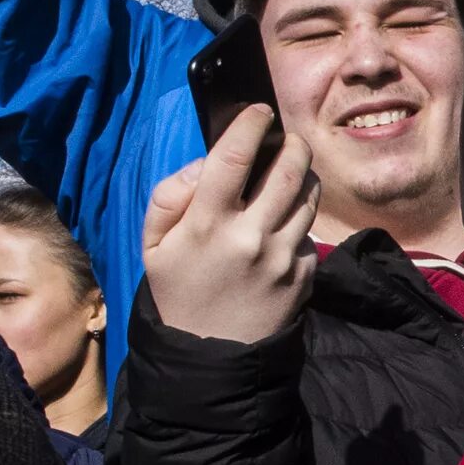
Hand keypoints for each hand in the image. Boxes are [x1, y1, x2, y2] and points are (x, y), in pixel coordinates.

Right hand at [139, 108, 320, 345]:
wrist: (210, 354)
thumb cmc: (178, 290)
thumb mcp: (154, 244)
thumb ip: (172, 196)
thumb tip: (209, 162)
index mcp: (207, 224)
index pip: (233, 157)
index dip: (250, 124)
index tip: (259, 110)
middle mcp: (250, 236)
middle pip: (290, 169)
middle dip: (292, 144)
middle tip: (286, 138)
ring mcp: (282, 255)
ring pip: (309, 195)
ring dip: (303, 176)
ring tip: (288, 175)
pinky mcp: (304, 273)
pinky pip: (309, 231)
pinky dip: (298, 220)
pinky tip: (280, 227)